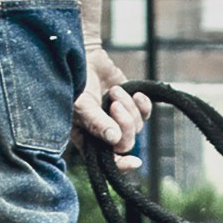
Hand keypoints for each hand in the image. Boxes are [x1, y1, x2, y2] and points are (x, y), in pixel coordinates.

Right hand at [74, 41, 152, 170]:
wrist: (85, 57)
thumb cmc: (75, 84)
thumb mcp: (80, 104)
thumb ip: (96, 122)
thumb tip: (114, 139)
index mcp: (89, 140)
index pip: (107, 163)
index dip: (122, 165)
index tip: (134, 161)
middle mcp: (105, 134)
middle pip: (126, 143)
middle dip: (125, 124)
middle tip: (114, 105)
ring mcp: (119, 120)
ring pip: (137, 127)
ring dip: (128, 107)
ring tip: (114, 91)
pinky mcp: (131, 106)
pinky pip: (146, 114)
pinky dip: (143, 104)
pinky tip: (136, 94)